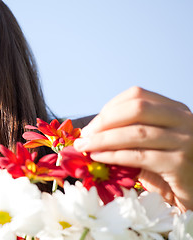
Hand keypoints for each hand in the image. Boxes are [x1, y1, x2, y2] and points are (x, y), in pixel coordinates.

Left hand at [73, 86, 192, 210]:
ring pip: (136, 133)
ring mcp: (185, 140)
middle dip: (105, 121)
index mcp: (174, 109)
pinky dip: (114, 156)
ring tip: (85, 147)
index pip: (137, 95)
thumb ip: (129, 132)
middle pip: (137, 108)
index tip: (92, 125)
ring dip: (104, 140)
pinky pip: (139, 156)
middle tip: (86, 136)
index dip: (110, 108)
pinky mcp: (180, 163)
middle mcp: (183, 119)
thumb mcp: (150, 142)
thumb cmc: (166, 167)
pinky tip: (99, 158)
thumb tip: (90, 133)